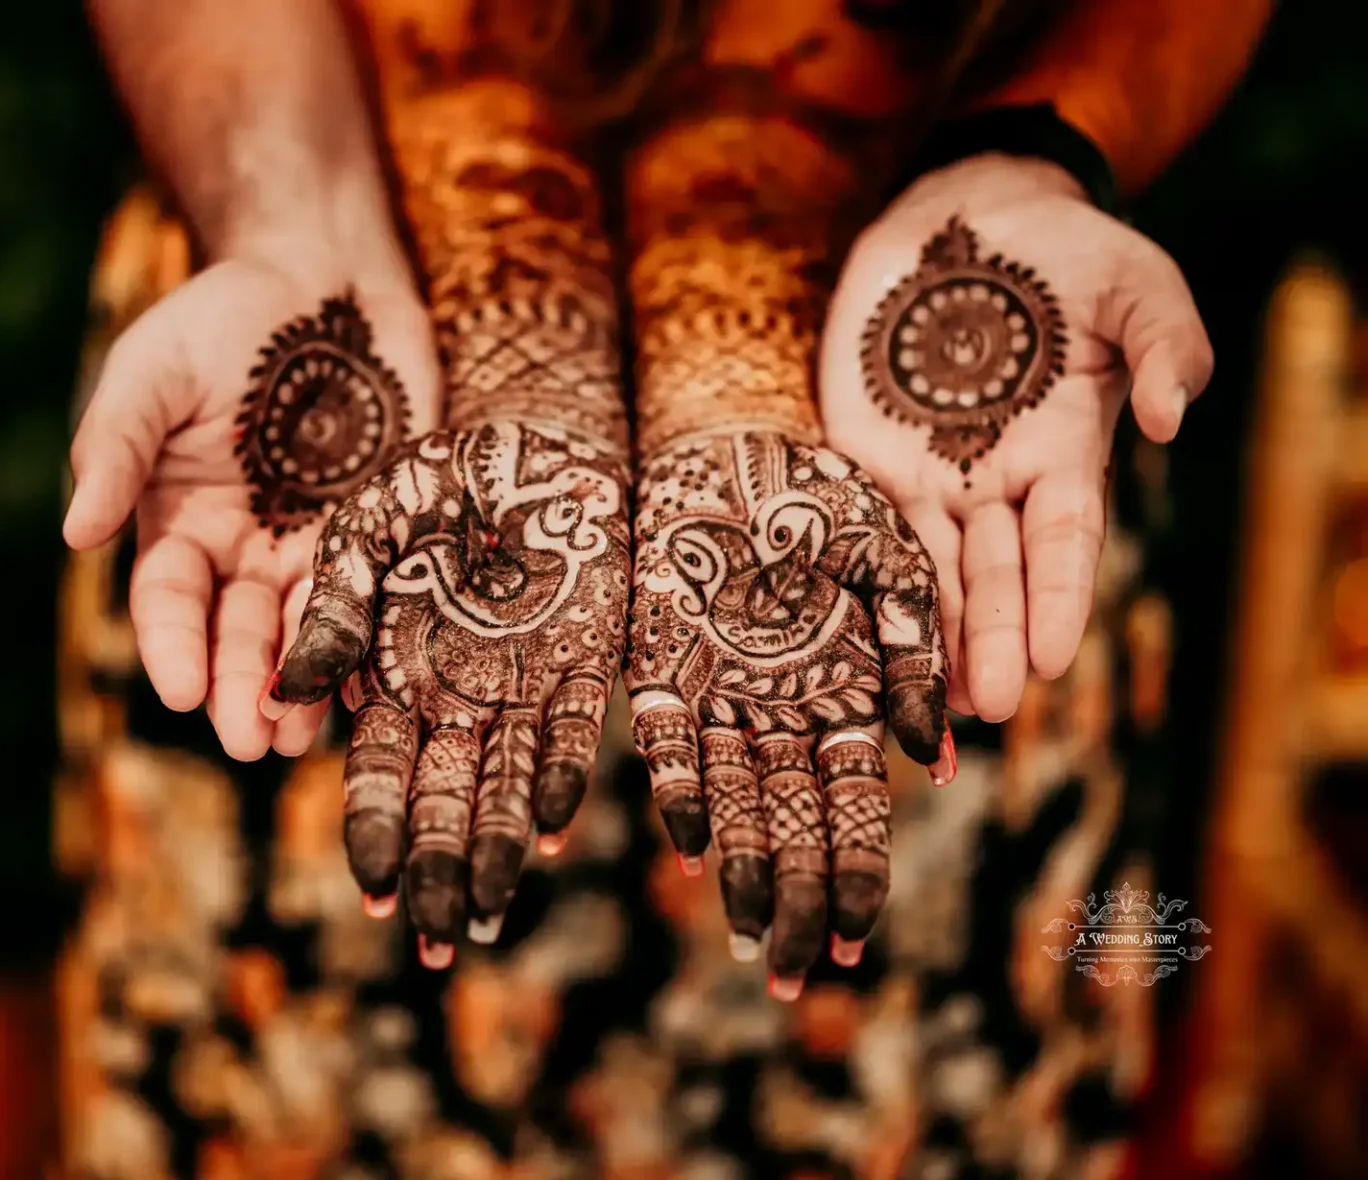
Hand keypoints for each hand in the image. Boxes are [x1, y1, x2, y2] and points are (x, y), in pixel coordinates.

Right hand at [63, 252, 436, 758]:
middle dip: (244, 688)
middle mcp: (250, 547)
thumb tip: (75, 533)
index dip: (173, 645)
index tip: (178, 691)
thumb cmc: (222, 320)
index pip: (170, 599)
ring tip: (307, 738)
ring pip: (311, 627)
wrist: (325, 281)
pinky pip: (385, 589)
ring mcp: (322, 540)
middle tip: (254, 744)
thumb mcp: (153, 370)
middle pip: (242, 631)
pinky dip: (381, 635)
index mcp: (182, 521)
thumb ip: (116, 445)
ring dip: (308, 684)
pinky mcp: (391, 525)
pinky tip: (383, 680)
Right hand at [268, 421, 629, 964]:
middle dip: (439, 866)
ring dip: (500, 843)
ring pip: (507, 774)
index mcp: (391, 663)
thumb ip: (332, 601)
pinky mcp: (583, 646)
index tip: (370, 891)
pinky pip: (571, 721)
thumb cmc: (423, 461)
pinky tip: (555, 827)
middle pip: (443, 791)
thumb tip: (287, 689)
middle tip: (436, 946)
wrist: (522, 420)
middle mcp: (453, 683)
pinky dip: (561, 771)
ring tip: (493, 913)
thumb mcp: (366, 524)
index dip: (373, 826)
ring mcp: (518, 670)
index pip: (376, 765)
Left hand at [624, 430, 950, 996]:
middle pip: (793, 824)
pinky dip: (681, 789)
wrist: (732, 435)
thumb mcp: (891, 560)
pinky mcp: (660, 662)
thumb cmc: (821, 494)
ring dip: (745, 869)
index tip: (857, 942)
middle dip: (799, 900)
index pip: (854, 804)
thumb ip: (918, 649)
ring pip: (735, 800)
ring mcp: (721, 690)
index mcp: (843, 692)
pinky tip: (691, 846)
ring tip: (753, 940)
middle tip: (798, 977)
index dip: (856, 873)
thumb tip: (943, 755)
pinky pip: (671, 736)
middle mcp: (781, 708)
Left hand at [819, 154, 1211, 719]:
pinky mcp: (861, 449)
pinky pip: (856, 521)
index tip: (1055, 658)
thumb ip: (1165, 344)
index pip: (1063, 542)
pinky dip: (855, 577)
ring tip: (927, 702)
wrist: (970, 217)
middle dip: (990, 640)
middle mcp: (991, 479)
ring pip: (924, 568)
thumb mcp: (1136, 286)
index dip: (1058, 599)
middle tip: (988, 708)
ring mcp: (923, 470)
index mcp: (1061, 453)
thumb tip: (1173, 418)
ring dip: (926, 634)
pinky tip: (855, 635)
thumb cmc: (1067, 255)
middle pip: (991, 574)